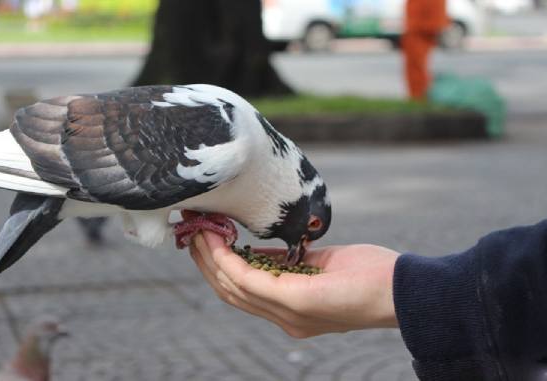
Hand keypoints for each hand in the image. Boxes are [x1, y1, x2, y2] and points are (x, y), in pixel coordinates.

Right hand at [189, 231, 399, 337]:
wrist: (402, 290)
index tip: (205, 240)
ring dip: (211, 258)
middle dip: (206, 262)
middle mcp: (284, 318)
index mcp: (289, 310)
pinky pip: (250, 279)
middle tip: (193, 232)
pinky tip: (219, 239)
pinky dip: (229, 259)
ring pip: (232, 286)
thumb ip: (289, 263)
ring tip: (199, 231)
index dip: (217, 268)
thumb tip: (264, 250)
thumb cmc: (369, 275)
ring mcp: (288, 312)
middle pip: (229, 291)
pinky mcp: (297, 300)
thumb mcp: (320, 265)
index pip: (241, 293)